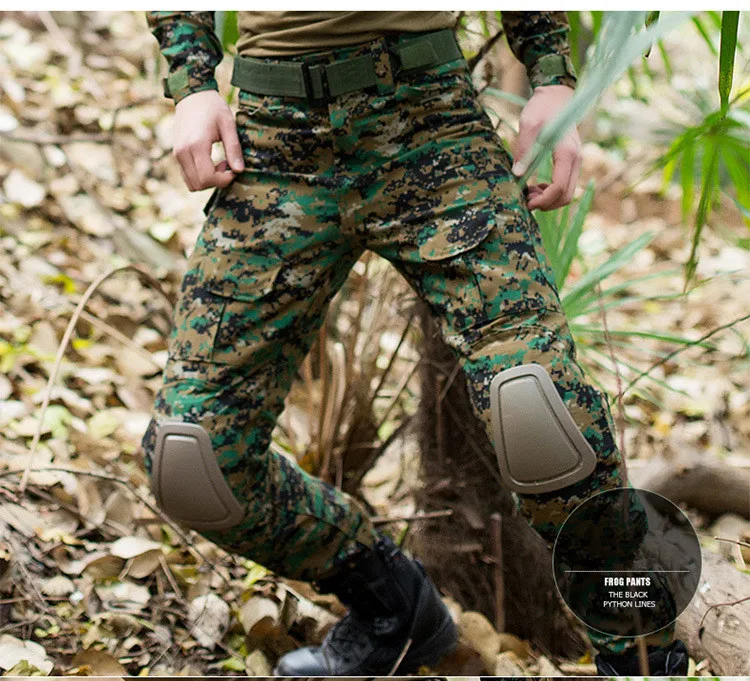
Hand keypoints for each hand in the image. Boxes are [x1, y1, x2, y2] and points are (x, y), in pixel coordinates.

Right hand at [173, 90, 244, 190]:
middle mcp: (183, 152)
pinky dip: (200, 176)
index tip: (233, 169)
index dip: (224, 179)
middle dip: (216, 181)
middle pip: (199, 184)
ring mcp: (177, 154)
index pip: (207, 178)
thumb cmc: (212, 107)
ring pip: (192, 183)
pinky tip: (210, 162)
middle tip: (227, 165)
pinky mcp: (177, 154)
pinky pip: (187, 176)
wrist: (192, 95)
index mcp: (196, 145)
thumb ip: (234, 149)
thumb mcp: (228, 125)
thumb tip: (239, 170)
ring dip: (208, 180)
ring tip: (219, 164)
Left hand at [512, 85, 581, 210]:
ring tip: (527, 193)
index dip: (543, 200)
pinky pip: (564, 185)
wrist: (555, 97)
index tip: (526, 203)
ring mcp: (575, 162)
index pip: (559, 187)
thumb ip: (524, 149)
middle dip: (546, 204)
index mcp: (567, 152)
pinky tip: (534, 187)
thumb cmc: (541, 108)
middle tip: (525, 201)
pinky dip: (550, 192)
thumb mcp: (528, 125)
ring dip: (548, 199)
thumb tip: (517, 173)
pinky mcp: (570, 163)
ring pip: (567, 193)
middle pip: (566, 196)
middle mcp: (576, 159)